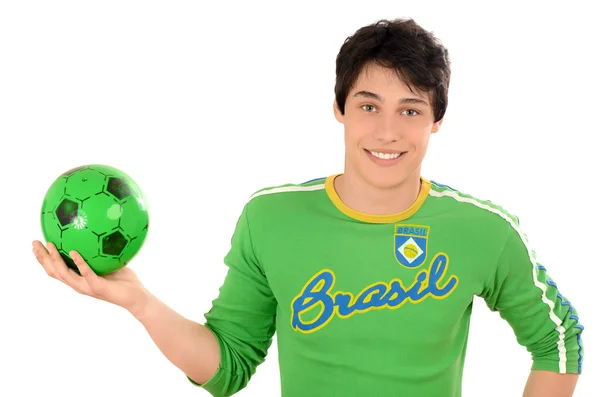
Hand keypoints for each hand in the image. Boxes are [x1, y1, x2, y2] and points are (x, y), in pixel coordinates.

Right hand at [32, 240, 149, 315]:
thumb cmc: (125, 280)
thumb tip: (99, 232)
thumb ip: (101, 252)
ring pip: (65, 274)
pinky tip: (74, 252)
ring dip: (55, 259)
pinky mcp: (97, 287)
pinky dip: (79, 262)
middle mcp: (79, 284)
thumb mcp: (109, 263)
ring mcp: (87, 287)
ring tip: (49, 245)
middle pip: (54, 272)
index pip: (56, 270)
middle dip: (42, 258)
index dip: (44, 260)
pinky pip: (86, 273)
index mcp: (79, 279)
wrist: (137, 297)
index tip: (36, 246)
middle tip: (34, 243)